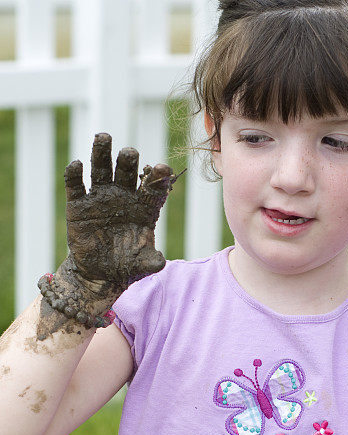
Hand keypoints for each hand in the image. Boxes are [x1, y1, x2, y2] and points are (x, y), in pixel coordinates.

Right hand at [63, 132, 182, 298]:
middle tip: (130, 152)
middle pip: (126, 172)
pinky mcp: (78, 204)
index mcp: (143, 207)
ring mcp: (100, 197)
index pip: (152, 189)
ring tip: (103, 137)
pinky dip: (74, 175)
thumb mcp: (140, 265)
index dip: (157, 178)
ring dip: (101, 153)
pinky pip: (75, 186)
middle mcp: (123, 196)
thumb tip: (160, 262)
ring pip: (101, 169)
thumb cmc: (126, 265)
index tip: (162, 168)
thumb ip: (150, 261)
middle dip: (128, 160)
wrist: (100, 273)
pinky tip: (76, 165)